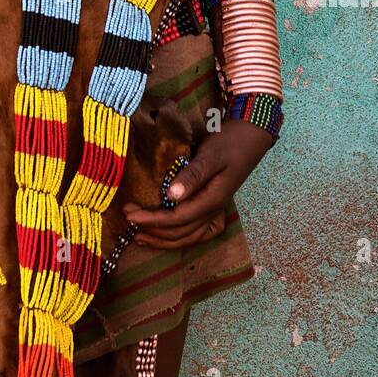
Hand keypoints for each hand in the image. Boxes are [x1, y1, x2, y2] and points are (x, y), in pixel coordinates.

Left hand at [122, 119, 272, 249]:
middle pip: (180, 233)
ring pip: (188, 238)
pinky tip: (166, 238)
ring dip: (162, 240)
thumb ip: (193, 176)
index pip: (177, 218)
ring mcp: (216, 212)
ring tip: (139, 237)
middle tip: (127, 220)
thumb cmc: (229, 142)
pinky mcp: (215, 208)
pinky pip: (197, 233)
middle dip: (151, 231)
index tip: (130, 213)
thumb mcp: (210, 155)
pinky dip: (179, 239)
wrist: (250, 137)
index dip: (151, 220)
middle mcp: (214, 211)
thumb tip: (171, 196)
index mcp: (213, 200)